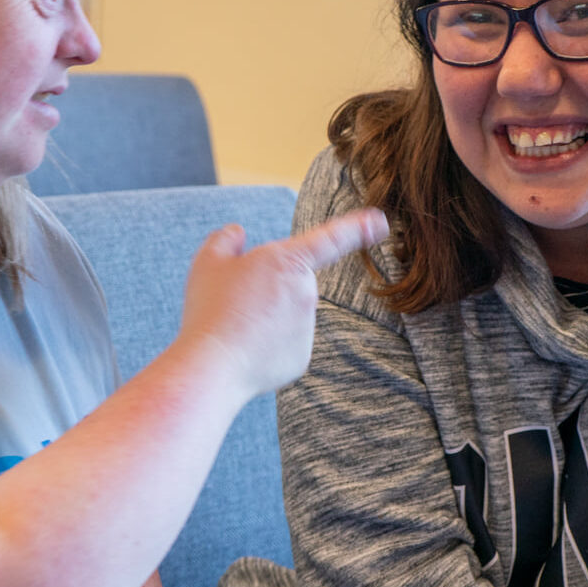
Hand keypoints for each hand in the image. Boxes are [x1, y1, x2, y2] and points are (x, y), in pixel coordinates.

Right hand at [172, 208, 388, 400]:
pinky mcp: (302, 357)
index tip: (380, 221)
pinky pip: (286, 344)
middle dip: (271, 289)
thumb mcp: (207, 262)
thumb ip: (225, 240)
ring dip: (268, 318)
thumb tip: (237, 233)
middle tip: (237, 302)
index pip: (330, 238)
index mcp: (288, 260)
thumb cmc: (210, 308)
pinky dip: (268, 345)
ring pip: (288, 315)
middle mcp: (306, 292)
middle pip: (293, 283)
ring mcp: (307, 327)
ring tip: (237, 328)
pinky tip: (246, 349)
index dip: (357, 227)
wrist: (212, 365)